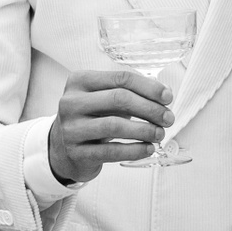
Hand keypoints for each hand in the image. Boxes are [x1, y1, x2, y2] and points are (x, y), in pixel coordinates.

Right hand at [46, 67, 171, 183]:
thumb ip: (130, 92)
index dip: (149, 87)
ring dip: (144, 130)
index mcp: (80, 81)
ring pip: (115, 125)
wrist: (63, 149)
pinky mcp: (76, 152)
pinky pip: (111, 151)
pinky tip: (148, 148)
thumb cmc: (91, 118)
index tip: (168, 97)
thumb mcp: (103, 98)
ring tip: (160, 134)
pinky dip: (135, 149)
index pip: (121, 78)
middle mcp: (71, 102)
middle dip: (150, 108)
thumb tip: (164, 94)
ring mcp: (71, 128)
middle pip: (119, 99)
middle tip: (168, 118)